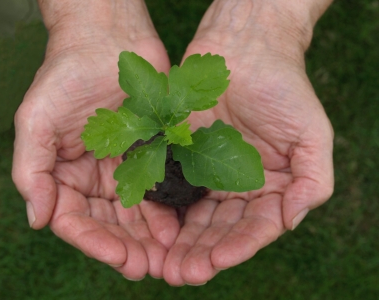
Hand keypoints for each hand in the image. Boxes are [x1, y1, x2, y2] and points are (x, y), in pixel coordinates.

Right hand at [12, 2, 178, 279]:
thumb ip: (32, 169)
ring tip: (165, 260)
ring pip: (135, 216)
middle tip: (146, 269)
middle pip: (108, 225)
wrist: (108, 42)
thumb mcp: (36, 120)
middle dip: (126, 249)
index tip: (118, 257)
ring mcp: (124, 168)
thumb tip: (37, 218)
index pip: (74, 220)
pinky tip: (175, 230)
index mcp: (65, 174)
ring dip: (148, 240)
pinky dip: (165, 213)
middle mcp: (94, 177)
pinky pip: (158, 191)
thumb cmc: (67, 75)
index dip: (94, 242)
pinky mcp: (151, 156)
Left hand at [163, 0, 333, 285]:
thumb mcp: (312, 134)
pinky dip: (163, 211)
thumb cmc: (283, 87)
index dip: (238, 247)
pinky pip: (171, 188)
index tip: (218, 261)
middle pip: (220, 229)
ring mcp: (207, 173)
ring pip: (194, 217)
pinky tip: (154, 230)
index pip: (255, 228)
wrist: (244, 49)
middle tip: (184, 274)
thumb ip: (312, 181)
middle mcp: (237, 186)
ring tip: (167, 266)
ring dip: (181, 243)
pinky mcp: (181, 156)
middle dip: (203, 254)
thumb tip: (293, 220)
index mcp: (269, 187)